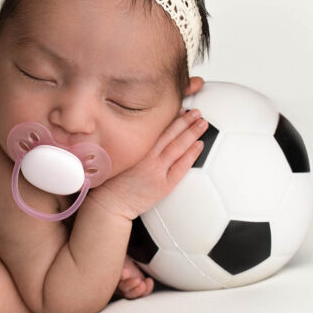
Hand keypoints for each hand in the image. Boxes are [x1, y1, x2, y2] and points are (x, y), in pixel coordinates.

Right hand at [88, 107, 208, 219]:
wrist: (110, 204)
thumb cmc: (110, 182)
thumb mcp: (118, 156)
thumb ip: (132, 145)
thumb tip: (143, 134)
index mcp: (136, 148)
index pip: (158, 128)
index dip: (171, 117)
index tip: (180, 108)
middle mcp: (148, 157)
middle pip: (171, 134)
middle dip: (186, 121)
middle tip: (196, 112)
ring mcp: (157, 171)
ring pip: (178, 147)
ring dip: (192, 133)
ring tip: (202, 124)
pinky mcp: (164, 185)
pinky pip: (181, 167)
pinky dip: (191, 155)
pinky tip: (199, 145)